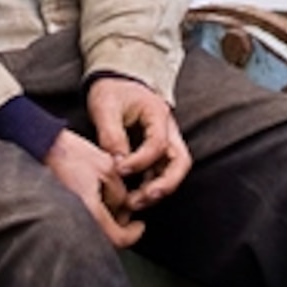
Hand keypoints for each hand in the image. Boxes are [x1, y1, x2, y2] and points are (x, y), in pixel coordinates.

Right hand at [46, 130, 144, 248]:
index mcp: (91, 211)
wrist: (41, 147)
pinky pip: (82, 222)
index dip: (133, 234)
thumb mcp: (107, 167)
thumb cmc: (70, 154)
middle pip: (105, 239)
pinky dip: (94, 216)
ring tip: (110, 201)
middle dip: (120, 227)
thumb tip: (123, 207)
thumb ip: (119, 192)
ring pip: (94, 231)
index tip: (140, 226)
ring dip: (107, 222)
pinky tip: (95, 200)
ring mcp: (65, 219)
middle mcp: (76, 221)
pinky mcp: (59, 212)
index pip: (118, 239)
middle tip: (126, 211)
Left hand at [87, 75, 191, 210]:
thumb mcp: (105, 107)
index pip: (158, 144)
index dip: (140, 161)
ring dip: (156, 190)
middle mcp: (168, 130)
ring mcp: (165, 142)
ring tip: (132, 203)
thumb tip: (117, 163)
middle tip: (142, 199)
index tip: (119, 170)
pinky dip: (149, 187)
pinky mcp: (156, 152)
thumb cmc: (111, 92)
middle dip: (164, 184)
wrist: (114, 83)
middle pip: (180, 162)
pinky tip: (131, 197)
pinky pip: (159, 173)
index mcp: (158, 114)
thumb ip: (111, 134)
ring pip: (172, 171)